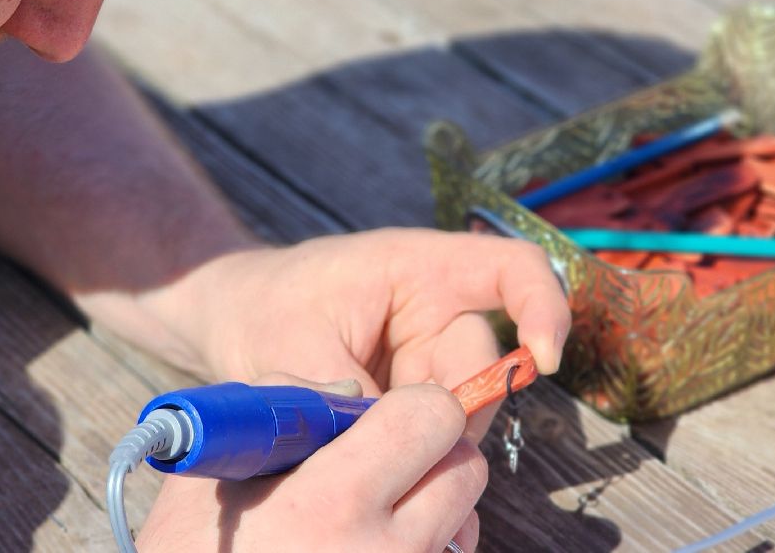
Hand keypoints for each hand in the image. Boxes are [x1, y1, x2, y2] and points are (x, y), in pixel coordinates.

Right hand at [136, 375, 484, 551]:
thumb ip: (279, 409)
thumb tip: (348, 395)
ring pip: (461, 526)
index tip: (390, 416)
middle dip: (433, 454)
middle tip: (387, 462)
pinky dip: (418, 550)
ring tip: (368, 519)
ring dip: (430, 510)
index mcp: (335, 502)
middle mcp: (384, 552)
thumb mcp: (215, 473)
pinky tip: (364, 550)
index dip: (415, 405)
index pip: (433, 417)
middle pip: (466, 471)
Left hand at [160, 229, 569, 440]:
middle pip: (489, 366)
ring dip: (434, 448)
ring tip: (380, 470)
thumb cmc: (261, 310)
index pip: (512, 269)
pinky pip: (442, 439)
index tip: (544, 362)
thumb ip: (347, 398)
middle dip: (455, 415)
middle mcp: (435, 310)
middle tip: (399, 446)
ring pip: (467, 415)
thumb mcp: (290, 347)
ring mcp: (429, 358)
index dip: (544, 309)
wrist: (230, 323)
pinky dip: (428, 470)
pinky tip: (414, 506)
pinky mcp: (415, 400)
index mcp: (415, 268)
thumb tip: (388, 448)